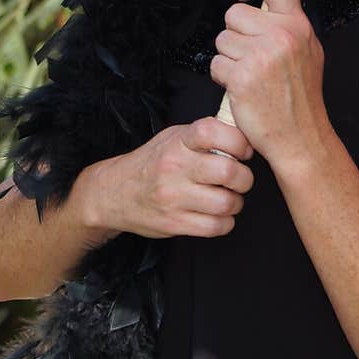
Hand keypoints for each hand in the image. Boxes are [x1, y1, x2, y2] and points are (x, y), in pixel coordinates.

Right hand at [79, 118, 254, 239]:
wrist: (114, 193)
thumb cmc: (153, 162)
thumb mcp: (174, 137)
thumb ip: (204, 135)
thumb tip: (243, 133)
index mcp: (178, 141)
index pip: (212, 131)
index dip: (238, 141)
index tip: (244, 150)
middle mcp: (175, 167)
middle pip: (228, 172)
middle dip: (244, 178)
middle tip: (240, 179)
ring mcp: (173, 197)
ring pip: (226, 203)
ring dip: (235, 202)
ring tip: (228, 197)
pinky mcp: (174, 223)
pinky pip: (215, 227)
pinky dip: (225, 222)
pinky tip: (218, 214)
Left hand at [210, 0, 329, 167]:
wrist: (300, 137)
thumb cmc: (301, 94)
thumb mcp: (308, 47)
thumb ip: (293, 14)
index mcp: (298, 25)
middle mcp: (281, 36)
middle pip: (234, 13)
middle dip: (235, 33)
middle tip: (251, 55)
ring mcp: (260, 56)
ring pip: (222, 39)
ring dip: (229, 57)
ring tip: (250, 74)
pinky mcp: (241, 77)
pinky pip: (216, 64)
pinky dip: (223, 78)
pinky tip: (242, 89)